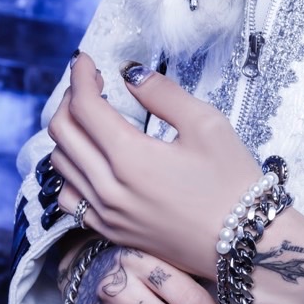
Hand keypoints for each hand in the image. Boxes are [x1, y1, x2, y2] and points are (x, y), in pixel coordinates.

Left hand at [48, 54, 303, 303]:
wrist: (243, 243)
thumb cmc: (232, 183)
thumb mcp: (207, 124)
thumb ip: (163, 93)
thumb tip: (131, 74)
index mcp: (130, 158)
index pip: (84, 107)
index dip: (80, 76)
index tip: (85, 60)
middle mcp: (109, 188)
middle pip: (62, 133)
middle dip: (69, 99)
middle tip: (89, 84)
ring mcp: (106, 214)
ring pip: (60, 165)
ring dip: (67, 134)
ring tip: (89, 118)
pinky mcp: (110, 232)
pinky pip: (69, 198)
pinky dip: (70, 171)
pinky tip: (90, 160)